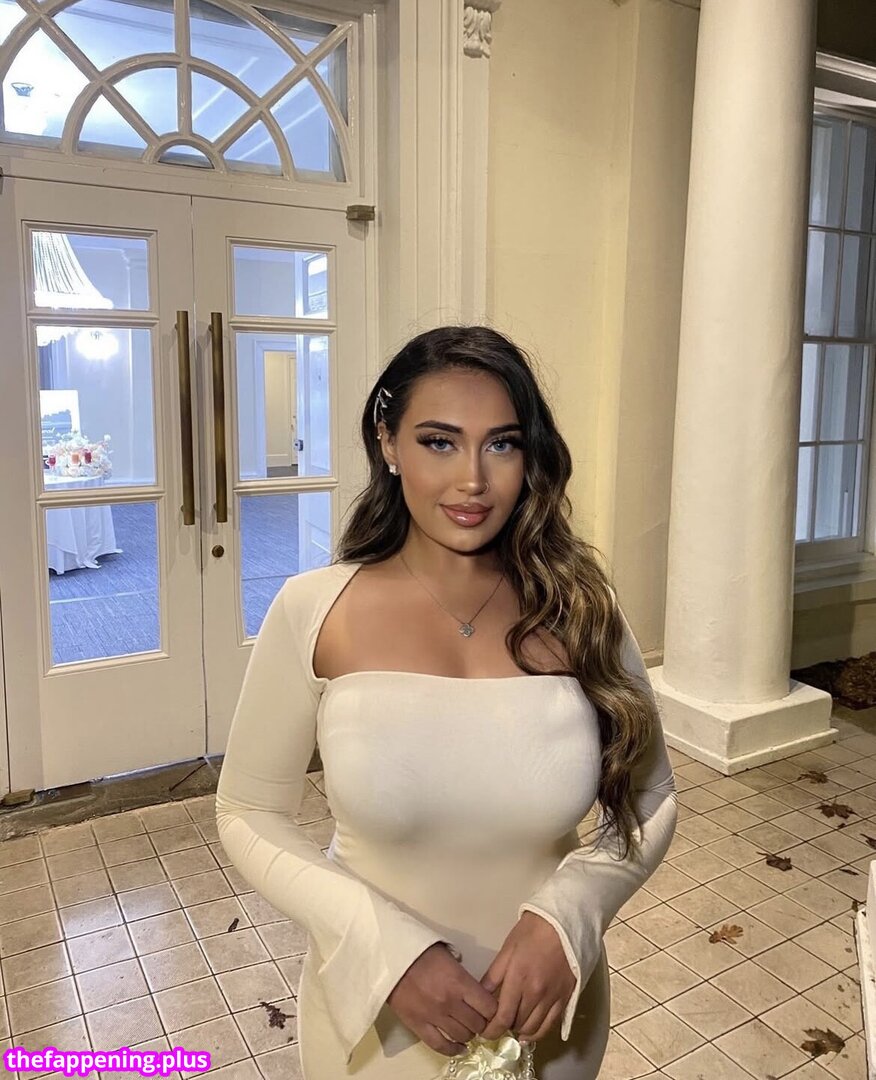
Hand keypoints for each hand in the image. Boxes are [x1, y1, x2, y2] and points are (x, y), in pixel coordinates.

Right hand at [387, 942, 499, 1056]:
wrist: (391, 959)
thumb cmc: (420, 953)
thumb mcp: (448, 956)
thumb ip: (463, 973)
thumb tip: (473, 986)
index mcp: (460, 982)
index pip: (489, 1007)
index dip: (493, 1010)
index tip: (490, 1009)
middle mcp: (451, 1002)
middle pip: (478, 1024)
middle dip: (481, 1023)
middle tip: (478, 1019)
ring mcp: (435, 1016)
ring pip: (462, 1036)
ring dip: (468, 1034)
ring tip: (466, 1028)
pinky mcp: (419, 1026)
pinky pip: (440, 1045)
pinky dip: (453, 1049)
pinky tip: (459, 1048)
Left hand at [478, 911, 574, 1043]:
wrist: (564, 923)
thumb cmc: (532, 931)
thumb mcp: (507, 949)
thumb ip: (493, 975)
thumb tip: (481, 996)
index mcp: (518, 980)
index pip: (503, 1017)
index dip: (492, 1030)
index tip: (484, 1032)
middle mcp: (536, 994)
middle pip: (517, 1024)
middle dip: (504, 1027)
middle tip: (497, 1024)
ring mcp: (553, 998)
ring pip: (534, 1028)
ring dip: (520, 1030)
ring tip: (512, 1025)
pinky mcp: (566, 998)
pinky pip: (550, 1024)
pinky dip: (539, 1032)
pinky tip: (530, 1031)